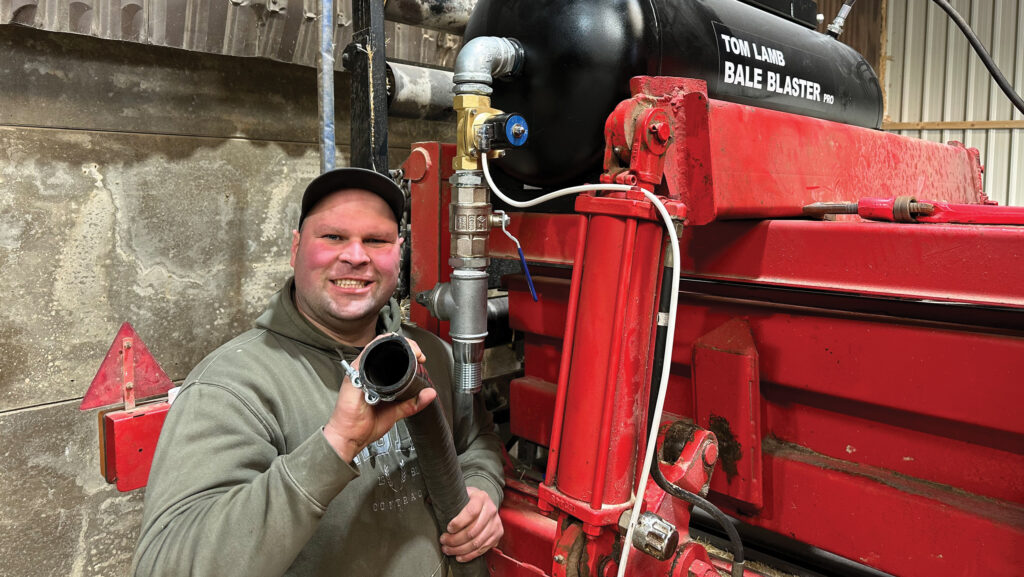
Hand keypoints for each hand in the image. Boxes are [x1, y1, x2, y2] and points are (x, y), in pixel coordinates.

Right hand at [323, 335, 436, 461]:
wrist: (350, 436)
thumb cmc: (365, 425)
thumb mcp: (396, 412)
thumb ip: (413, 403)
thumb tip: (430, 393)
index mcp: (378, 379)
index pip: (392, 356)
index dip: (408, 352)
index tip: (421, 358)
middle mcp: (368, 373)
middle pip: (386, 348)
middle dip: (405, 345)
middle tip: (418, 354)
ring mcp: (360, 373)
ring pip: (377, 347)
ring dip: (395, 344)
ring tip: (411, 352)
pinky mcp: (354, 375)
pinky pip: (365, 355)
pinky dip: (378, 348)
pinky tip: (389, 350)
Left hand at [439, 487, 503, 561]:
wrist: (485, 502)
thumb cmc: (469, 499)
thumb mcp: (460, 493)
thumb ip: (446, 498)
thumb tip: (426, 500)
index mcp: (481, 497)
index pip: (471, 512)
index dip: (458, 522)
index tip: (448, 528)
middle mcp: (491, 510)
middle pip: (472, 530)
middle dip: (455, 539)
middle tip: (443, 540)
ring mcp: (495, 523)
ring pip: (477, 542)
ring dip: (460, 549)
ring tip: (448, 549)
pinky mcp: (497, 534)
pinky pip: (482, 548)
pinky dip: (469, 555)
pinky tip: (459, 556)